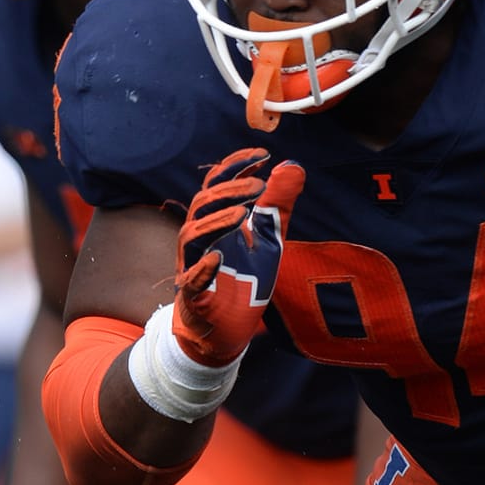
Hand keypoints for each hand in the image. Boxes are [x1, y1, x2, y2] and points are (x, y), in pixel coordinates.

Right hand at [171, 152, 303, 366]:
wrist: (228, 328)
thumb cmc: (244, 281)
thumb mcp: (269, 240)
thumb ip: (278, 206)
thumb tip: (292, 165)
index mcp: (216, 221)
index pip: (217, 184)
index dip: (235, 167)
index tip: (262, 156)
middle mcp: (201, 238)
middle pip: (203, 203)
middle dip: (230, 191)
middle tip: (259, 186)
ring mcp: (193, 265)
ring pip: (191, 235)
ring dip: (216, 222)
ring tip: (244, 215)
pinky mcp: (194, 295)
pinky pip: (191, 279)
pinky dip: (203, 268)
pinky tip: (219, 258)